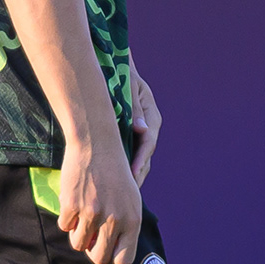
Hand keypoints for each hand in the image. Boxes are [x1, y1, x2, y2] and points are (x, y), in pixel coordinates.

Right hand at [56, 130, 143, 263]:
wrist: (97, 144)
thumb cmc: (114, 171)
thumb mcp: (130, 198)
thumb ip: (124, 225)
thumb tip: (108, 251)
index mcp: (133, 220)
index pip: (123, 259)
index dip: (112, 255)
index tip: (106, 245)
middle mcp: (115, 220)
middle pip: (99, 258)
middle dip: (91, 250)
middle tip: (89, 235)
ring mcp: (92, 213)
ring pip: (78, 244)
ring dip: (77, 234)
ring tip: (80, 216)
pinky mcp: (72, 205)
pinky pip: (64, 226)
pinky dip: (66, 218)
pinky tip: (72, 201)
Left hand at [126, 64, 163, 185]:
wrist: (115, 71)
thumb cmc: (123, 76)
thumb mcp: (130, 88)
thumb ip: (135, 108)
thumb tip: (141, 129)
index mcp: (152, 117)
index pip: (148, 142)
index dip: (141, 159)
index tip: (133, 173)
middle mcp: (148, 128)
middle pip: (145, 156)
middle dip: (137, 174)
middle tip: (128, 192)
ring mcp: (140, 134)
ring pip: (138, 158)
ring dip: (130, 174)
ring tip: (122, 192)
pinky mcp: (129, 137)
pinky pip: (127, 154)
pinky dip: (122, 166)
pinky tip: (113, 179)